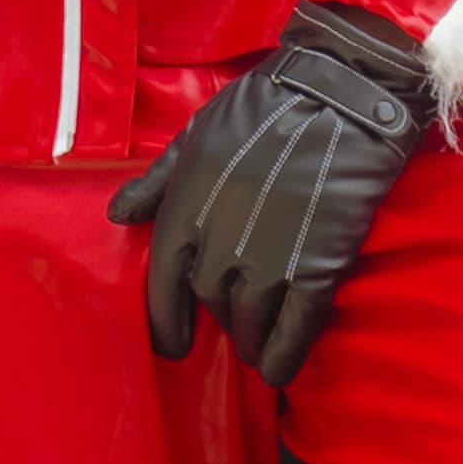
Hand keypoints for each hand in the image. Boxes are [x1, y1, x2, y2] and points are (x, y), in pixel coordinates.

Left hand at [110, 2, 435, 389]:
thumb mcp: (197, 132)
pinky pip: (295, 327)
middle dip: (218, 319)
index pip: (164, 281)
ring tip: (253, 347)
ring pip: (249, 321)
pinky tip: (278, 369)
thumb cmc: (265, 105)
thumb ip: (157, 180)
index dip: (166, 319)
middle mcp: (223, 240)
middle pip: (210, 302)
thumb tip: (119, 215)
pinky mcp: (320, 266)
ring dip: (248, 341)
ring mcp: (272, 257)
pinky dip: (284, 354)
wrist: (343, 94)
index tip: (173, 343)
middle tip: (230, 324)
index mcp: (188, 205)